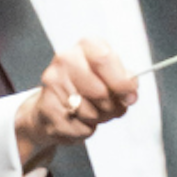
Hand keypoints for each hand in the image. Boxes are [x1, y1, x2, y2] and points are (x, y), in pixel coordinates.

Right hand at [13, 37, 137, 167]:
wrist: (52, 105)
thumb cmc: (88, 88)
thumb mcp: (111, 77)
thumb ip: (125, 82)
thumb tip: (130, 95)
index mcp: (86, 46)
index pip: (104, 59)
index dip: (121, 82)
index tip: (129, 95)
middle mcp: (65, 60)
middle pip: (100, 91)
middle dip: (111, 106)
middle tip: (110, 107)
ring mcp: (53, 83)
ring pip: (90, 112)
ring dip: (98, 118)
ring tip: (92, 111)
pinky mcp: (46, 107)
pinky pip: (79, 127)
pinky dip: (85, 129)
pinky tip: (78, 120)